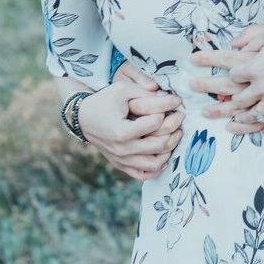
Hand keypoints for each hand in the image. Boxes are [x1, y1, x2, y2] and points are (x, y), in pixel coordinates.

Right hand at [75, 64, 184, 180]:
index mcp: (122, 131)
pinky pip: (144, 175)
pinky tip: (163, 153)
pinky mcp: (121, 166)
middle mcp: (122, 149)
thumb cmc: (104, 101)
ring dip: (170, 149)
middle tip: (179, 118)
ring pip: (155, 164)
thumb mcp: (123, 89)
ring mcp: (122, 160)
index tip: (174, 102)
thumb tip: (172, 99)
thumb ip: (146, 93)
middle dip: (174, 129)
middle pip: (159, 145)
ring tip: (174, 135)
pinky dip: (157, 167)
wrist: (83, 118)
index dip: (167, 109)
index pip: (155, 123)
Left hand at [188, 25, 263, 134]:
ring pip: (252, 114)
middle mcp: (261, 86)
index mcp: (254, 67)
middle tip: (208, 108)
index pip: (233, 75)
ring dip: (240, 119)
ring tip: (231, 122)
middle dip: (221, 104)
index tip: (230, 76)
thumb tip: (233, 43)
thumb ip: (250, 37)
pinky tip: (261, 131)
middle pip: (236, 99)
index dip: (229, 75)